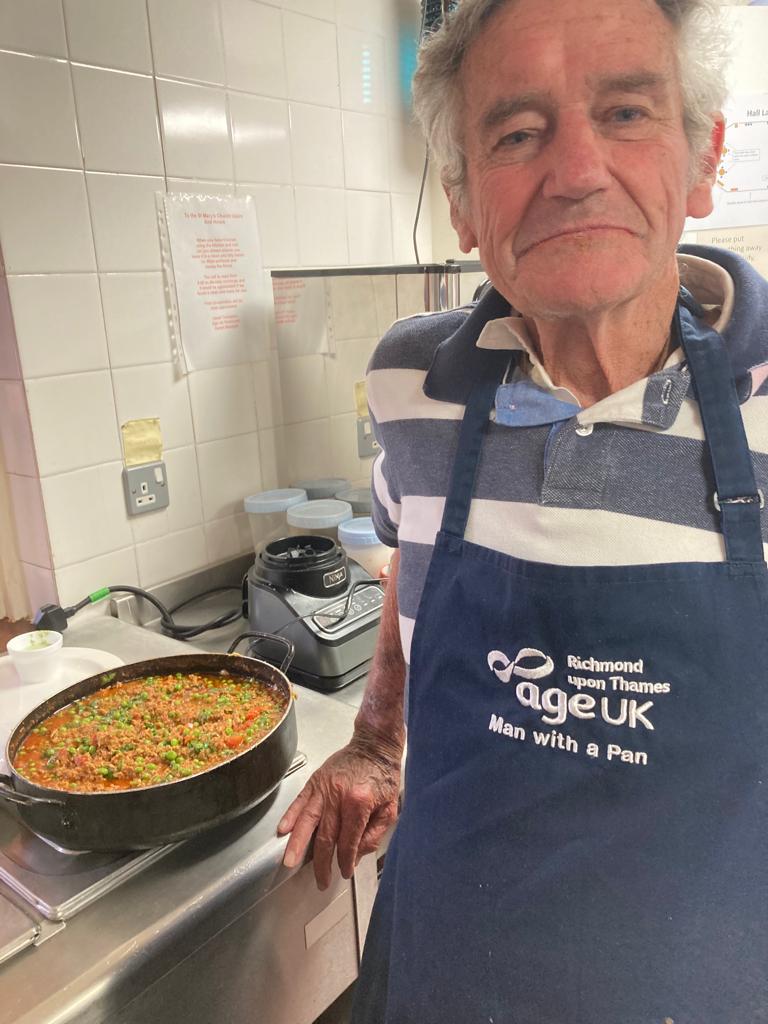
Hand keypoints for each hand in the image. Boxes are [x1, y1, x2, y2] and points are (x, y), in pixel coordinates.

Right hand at [277, 737, 400, 888]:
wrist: (374, 744)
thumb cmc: (385, 776)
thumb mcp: (390, 809)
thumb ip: (374, 834)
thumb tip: (356, 854)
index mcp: (359, 803)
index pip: (348, 841)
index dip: (346, 860)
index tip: (344, 872)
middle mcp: (338, 796)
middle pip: (326, 837)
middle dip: (322, 863)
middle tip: (320, 881)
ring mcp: (324, 787)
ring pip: (307, 821)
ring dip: (297, 844)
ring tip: (289, 862)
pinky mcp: (315, 780)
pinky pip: (300, 801)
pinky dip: (290, 816)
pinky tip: (283, 831)